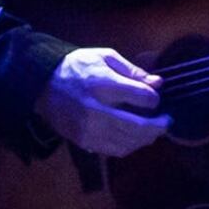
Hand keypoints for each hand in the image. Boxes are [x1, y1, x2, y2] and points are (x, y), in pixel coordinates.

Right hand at [41, 47, 166, 156]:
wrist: (43, 84)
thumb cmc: (77, 67)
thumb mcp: (105, 57)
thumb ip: (133, 71)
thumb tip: (158, 84)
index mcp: (103, 84)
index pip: (143, 98)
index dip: (154, 98)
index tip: (154, 96)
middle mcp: (97, 110)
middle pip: (139, 126)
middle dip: (158, 126)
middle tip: (165, 122)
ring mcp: (89, 129)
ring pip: (128, 142)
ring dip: (146, 138)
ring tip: (152, 131)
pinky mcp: (84, 141)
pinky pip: (114, 151)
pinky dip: (129, 146)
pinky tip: (133, 138)